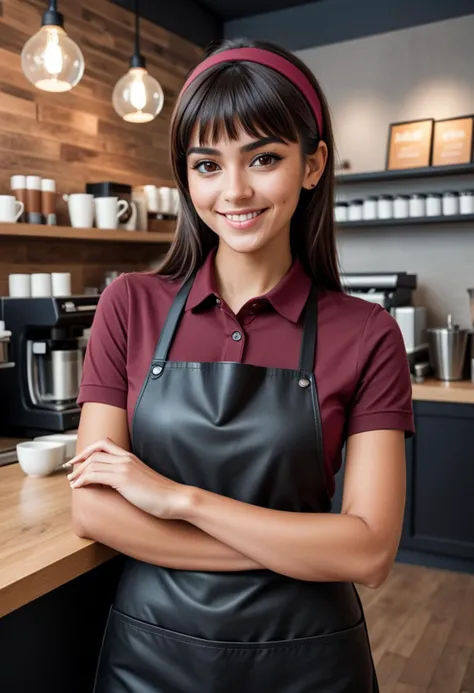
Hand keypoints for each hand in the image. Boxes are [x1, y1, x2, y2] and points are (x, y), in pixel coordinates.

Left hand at [65, 438, 186, 518]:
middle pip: (95, 451)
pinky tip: (78, 487)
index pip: (104, 444)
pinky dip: (82, 479)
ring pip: (93, 462)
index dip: (88, 450)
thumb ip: (129, 477)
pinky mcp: (123, 479)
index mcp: (131, 457)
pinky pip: (95, 474)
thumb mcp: (142, 480)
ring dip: (78, 472)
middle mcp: (126, 458)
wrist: (175, 498)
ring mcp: (124, 467)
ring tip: (72, 482)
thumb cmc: (161, 494)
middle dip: (79, 461)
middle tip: (70, 472)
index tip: (78, 461)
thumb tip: (117, 484)